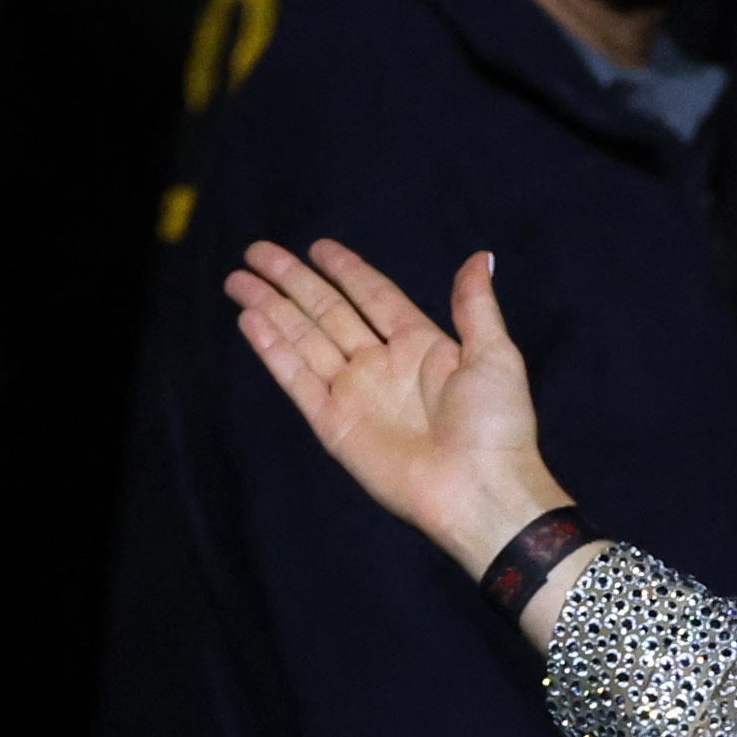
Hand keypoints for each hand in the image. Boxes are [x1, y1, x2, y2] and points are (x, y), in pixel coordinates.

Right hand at [226, 239, 565, 582]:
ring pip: (304, 339)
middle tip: (257, 252)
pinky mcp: (333, 423)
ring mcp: (355, 394)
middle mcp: (383, 366)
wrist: (479, 489)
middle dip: (293, 282)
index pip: (374, 297)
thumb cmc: (496, 424)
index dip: (346, 271)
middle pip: (328, 312)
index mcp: (422, 346)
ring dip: (272, 308)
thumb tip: (479, 257)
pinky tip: (251, 319)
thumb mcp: (494, 355)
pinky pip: (296, 378)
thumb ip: (475, 306)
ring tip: (239, 279)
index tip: (317, 246)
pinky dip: (273, 349)